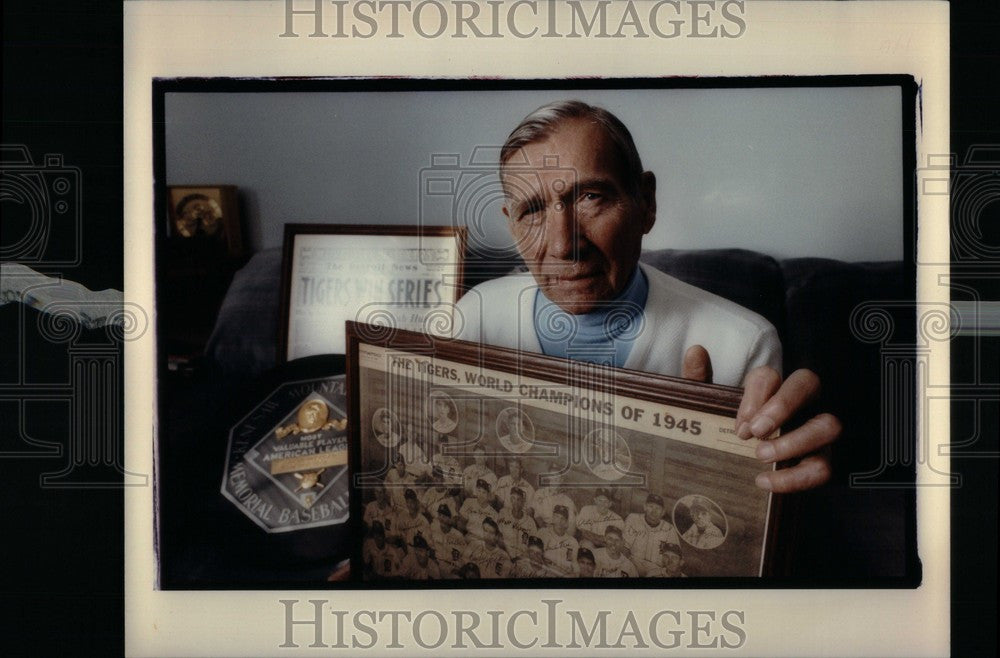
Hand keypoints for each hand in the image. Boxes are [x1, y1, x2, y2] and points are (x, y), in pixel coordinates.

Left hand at [681, 346, 839, 492]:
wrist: (734, 471)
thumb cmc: (725, 432)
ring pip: (828, 425)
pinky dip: (795, 478)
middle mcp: (800, 401)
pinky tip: (763, 482)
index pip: (771, 375)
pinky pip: (823, 468)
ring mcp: (816, 430)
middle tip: (755, 433)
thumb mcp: (707, 408)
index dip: (755, 397)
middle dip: (782, 405)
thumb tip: (695, 352)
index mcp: (771, 387)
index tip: (740, 427)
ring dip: (795, 441)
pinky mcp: (822, 460)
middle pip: (808, 382)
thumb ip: (699, 381)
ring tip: (761, 455)